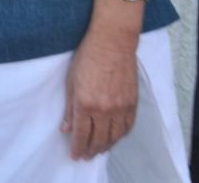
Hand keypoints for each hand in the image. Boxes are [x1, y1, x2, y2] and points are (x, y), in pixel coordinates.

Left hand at [61, 28, 138, 159]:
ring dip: (107, 146)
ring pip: (115, 136)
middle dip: (91, 150)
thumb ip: (70, 108)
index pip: (81, 134)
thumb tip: (66, 129)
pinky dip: (121, 135)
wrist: (112, 42)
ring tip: (99, 150)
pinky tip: (115, 137)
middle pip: (99, 139)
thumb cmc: (87, 57)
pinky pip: (128, 126)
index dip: (78, 147)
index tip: (75, 155)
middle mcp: (104, 109)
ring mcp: (120, 107)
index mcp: (86, 104)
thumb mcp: (71, 82)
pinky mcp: (133, 102)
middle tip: (87, 156)